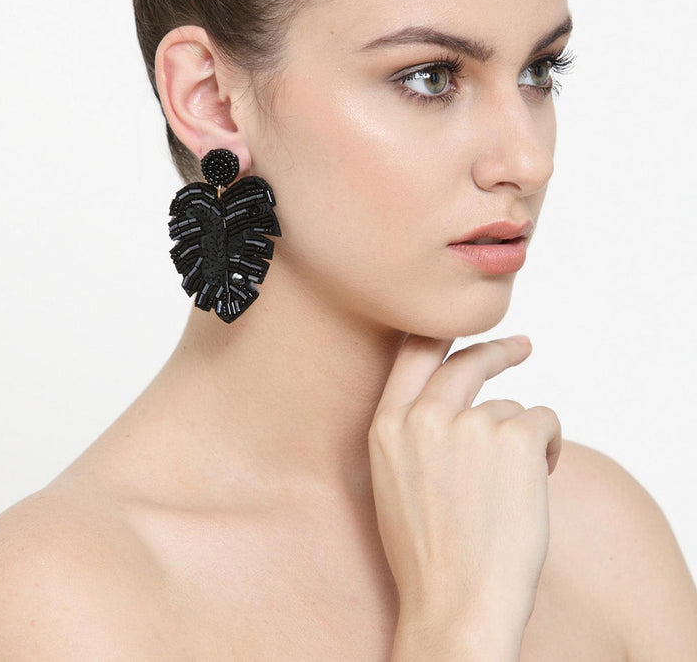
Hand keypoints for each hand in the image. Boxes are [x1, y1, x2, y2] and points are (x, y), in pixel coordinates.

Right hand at [368, 334, 560, 646]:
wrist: (456, 607)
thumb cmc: (430, 560)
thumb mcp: (394, 483)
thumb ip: (411, 434)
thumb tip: (451, 403)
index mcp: (386, 427)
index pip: (412, 353)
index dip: (440, 334)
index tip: (461, 328)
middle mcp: (423, 417)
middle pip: (466, 359)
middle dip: (498, 349)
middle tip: (522, 346)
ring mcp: (469, 425)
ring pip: (512, 408)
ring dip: (523, 440)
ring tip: (513, 495)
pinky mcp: (513, 438)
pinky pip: (545, 421)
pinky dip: (550, 449)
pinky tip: (536, 488)